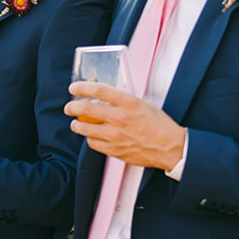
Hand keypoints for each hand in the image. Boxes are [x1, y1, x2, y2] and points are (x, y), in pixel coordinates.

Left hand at [67, 81, 185, 170]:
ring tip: (76, 124)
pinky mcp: (114, 150)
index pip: (99, 91)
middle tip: (69, 108)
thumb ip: (125, 101)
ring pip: (84, 129)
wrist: (169, 148)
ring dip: (76, 125)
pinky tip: (92, 136)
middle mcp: (120, 118)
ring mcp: (115, 136)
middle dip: (72, 107)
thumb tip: (107, 99)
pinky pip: (93, 143)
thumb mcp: (144, 104)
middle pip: (85, 110)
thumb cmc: (159, 125)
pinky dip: (90, 139)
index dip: (82, 87)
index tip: (74, 87)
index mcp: (128, 103)